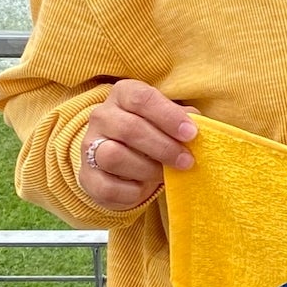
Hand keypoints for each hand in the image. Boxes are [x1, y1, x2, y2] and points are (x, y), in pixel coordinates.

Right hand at [78, 81, 197, 210]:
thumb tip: (199, 125)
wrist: (121, 163)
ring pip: (113, 156)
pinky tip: (144, 188)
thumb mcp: (167, 120)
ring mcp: (89, 146)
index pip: (141, 98)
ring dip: (146, 169)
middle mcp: (101, 116)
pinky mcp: (87, 177)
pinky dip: (132, 192)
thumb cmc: (152, 134)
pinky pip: (108, 187)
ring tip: (164, 175)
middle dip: (163, 147)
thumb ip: (182, 119)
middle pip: (129, 128)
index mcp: (122, 95)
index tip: (191, 134)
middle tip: (186, 161)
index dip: (168, 116)